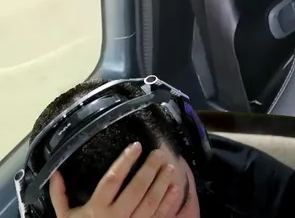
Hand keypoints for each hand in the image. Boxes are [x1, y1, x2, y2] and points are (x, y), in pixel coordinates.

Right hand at [49, 143, 183, 217]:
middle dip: (149, 169)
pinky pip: (157, 216)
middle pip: (136, 189)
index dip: (125, 162)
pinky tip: (175, 188)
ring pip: (150, 202)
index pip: (112, 180)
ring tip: (170, 167)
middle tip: (159, 153)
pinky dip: (168, 202)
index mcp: (95, 209)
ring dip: (162, 184)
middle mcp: (115, 216)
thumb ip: (60, 195)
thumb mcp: (64, 216)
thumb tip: (56, 172)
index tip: (136, 146)